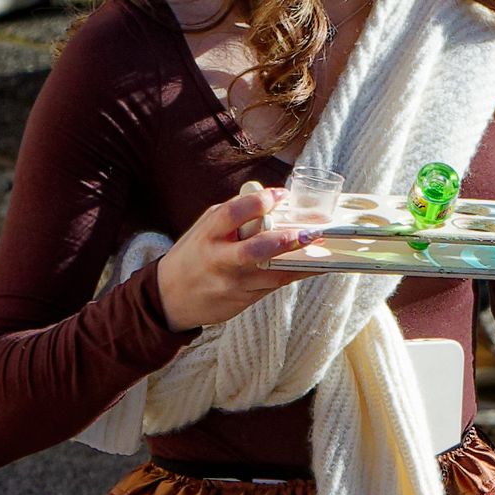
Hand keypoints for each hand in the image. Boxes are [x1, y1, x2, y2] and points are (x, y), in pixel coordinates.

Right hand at [152, 183, 323, 328]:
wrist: (170, 298)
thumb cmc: (194, 255)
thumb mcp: (205, 229)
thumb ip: (234, 214)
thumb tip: (271, 198)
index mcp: (208, 235)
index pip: (231, 215)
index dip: (257, 203)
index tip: (280, 194)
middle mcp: (219, 260)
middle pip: (254, 250)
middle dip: (284, 240)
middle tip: (309, 231)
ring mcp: (233, 283)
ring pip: (273, 274)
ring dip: (302, 261)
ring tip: (324, 246)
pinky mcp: (243, 300)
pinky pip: (275, 285)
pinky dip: (296, 274)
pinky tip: (317, 264)